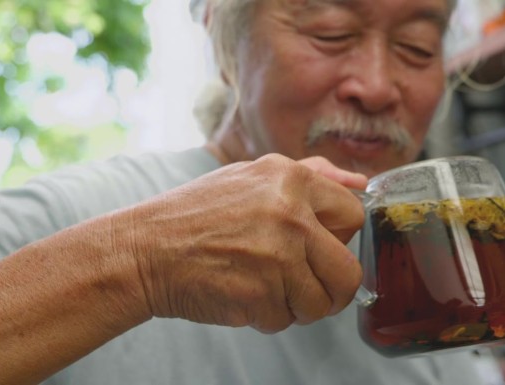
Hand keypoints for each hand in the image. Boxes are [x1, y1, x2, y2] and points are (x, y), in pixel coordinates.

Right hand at [120, 154, 363, 332]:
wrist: (145, 250)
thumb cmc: (196, 215)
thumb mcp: (252, 177)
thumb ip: (311, 175)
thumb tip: (359, 181)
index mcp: (291, 178)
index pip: (353, 216)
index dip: (337, 239)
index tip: (317, 247)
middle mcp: (290, 214)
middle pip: (348, 272)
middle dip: (330, 287)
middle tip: (303, 284)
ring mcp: (277, 256)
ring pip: (320, 303)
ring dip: (294, 305)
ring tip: (261, 286)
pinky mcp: (260, 295)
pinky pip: (284, 320)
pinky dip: (266, 316)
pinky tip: (240, 294)